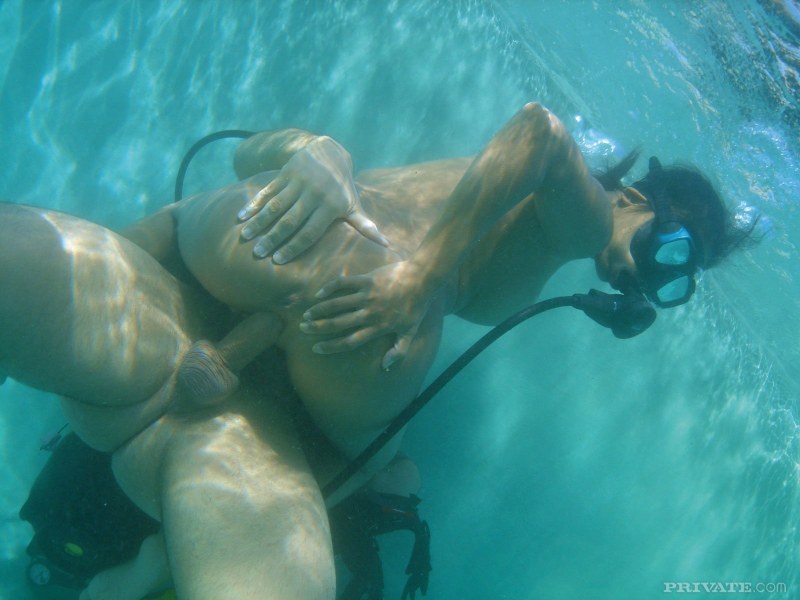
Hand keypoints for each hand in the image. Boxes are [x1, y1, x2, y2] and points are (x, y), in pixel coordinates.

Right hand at [238, 136, 387, 262]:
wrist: (328, 149)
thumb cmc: (343, 186)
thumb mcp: (353, 204)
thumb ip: (365, 225)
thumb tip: (386, 244)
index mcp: (330, 205)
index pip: (310, 231)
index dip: (294, 247)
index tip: (278, 261)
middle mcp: (314, 194)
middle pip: (290, 221)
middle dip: (274, 238)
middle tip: (258, 254)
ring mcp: (298, 182)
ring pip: (276, 205)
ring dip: (259, 221)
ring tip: (245, 237)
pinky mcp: (285, 173)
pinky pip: (267, 190)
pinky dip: (253, 203)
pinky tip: (241, 216)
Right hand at [299, 261, 431, 369]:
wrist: (422, 279)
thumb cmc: (417, 306)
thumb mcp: (410, 332)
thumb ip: (399, 351)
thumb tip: (385, 367)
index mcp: (379, 327)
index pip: (351, 340)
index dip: (332, 346)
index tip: (316, 348)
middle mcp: (370, 313)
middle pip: (339, 323)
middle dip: (319, 328)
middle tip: (304, 329)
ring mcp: (368, 296)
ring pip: (338, 304)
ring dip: (320, 310)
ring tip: (306, 314)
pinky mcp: (367, 280)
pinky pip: (344, 284)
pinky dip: (330, 288)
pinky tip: (319, 293)